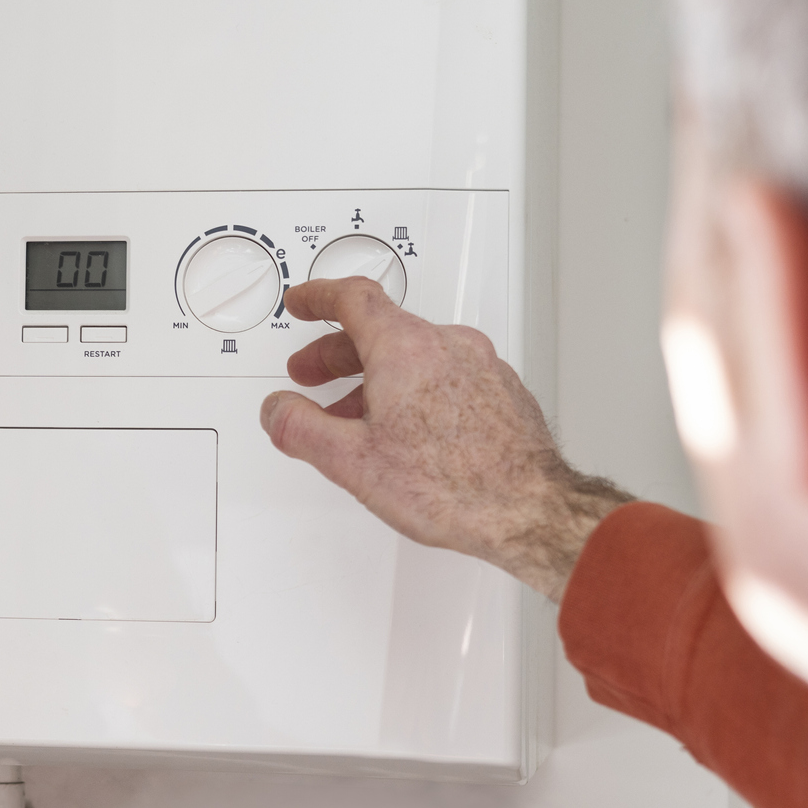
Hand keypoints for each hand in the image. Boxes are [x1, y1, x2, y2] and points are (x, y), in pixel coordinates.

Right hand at [258, 278, 629, 601]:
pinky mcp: (502, 391)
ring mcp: (481, 366)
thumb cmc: (455, 486)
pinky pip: (446, 374)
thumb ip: (301, 429)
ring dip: (376, 374)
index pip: (353, 298)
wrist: (528, 510)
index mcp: (406, 349)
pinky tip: (407, 427)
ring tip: (355, 413)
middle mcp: (447, 346)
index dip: (319, 296)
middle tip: (314, 371)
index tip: (305, 302)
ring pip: (415, 354)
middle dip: (339, 349)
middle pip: (382, 328)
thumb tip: (279, 411)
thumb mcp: (353, 462)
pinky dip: (415, 388)